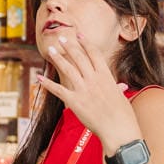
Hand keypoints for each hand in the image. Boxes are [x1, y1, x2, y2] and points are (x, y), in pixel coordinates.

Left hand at [37, 30, 139, 148]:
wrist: (118, 129)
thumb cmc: (124, 115)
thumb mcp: (122, 97)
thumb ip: (117, 89)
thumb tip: (121, 86)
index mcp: (106, 76)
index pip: (94, 54)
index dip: (86, 43)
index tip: (79, 34)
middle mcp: (93, 79)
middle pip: (79, 57)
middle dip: (69, 46)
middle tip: (61, 38)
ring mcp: (83, 89)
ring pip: (67, 69)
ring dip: (58, 58)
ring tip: (50, 49)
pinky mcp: (74, 101)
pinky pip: (58, 90)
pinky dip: (47, 84)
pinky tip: (40, 77)